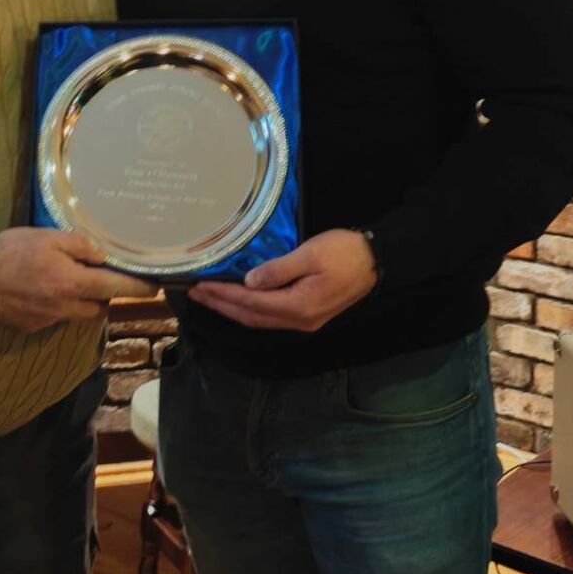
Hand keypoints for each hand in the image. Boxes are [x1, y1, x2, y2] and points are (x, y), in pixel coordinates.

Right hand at [0, 227, 157, 332]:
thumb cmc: (9, 251)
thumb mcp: (48, 237)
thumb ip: (80, 245)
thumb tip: (102, 254)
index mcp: (74, 284)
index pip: (118, 288)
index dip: (140, 287)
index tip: (156, 286)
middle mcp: (65, 308)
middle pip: (99, 306)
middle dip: (105, 294)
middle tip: (99, 275)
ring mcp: (47, 321)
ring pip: (77, 314)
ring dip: (80, 301)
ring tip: (65, 280)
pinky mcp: (30, 327)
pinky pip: (54, 318)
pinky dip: (55, 305)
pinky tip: (38, 289)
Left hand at [188, 229, 376, 331]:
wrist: (376, 260)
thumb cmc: (344, 252)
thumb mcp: (310, 254)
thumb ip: (278, 270)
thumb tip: (249, 282)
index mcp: (298, 306)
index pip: (250, 302)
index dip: (223, 295)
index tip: (200, 285)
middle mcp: (299, 320)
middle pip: (251, 317)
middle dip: (221, 305)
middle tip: (196, 294)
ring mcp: (305, 321)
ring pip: (260, 319)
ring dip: (233, 309)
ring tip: (211, 297)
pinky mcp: (309, 314)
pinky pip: (271, 316)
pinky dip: (251, 308)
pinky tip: (240, 299)